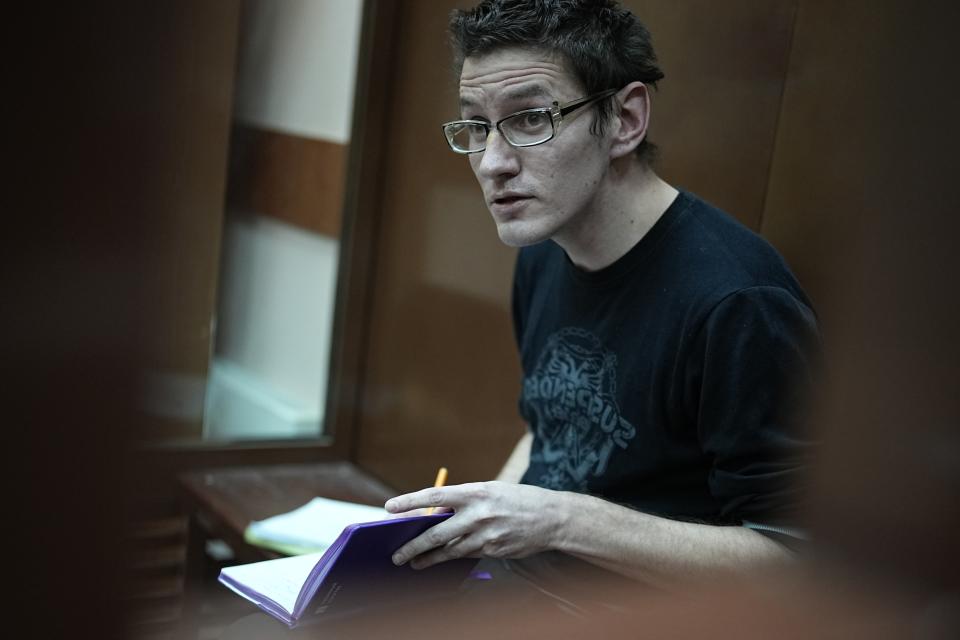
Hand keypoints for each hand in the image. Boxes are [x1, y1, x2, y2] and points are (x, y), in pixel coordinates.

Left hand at [384, 481, 564, 569]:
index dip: (410, 502)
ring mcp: (486, 535)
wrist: (552, 518)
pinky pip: (466, 555)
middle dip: (413, 546)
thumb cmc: (518, 500)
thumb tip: (437, 513)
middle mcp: (478, 514)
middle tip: (397, 554)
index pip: (434, 495)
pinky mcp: (492, 551)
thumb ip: (464, 501)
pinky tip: (442, 560)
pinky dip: (453, 556)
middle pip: (436, 533)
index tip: (390, 508)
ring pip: (449, 550)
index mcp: (475, 492)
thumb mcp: (490, 490)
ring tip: (413, 563)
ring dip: (428, 558)